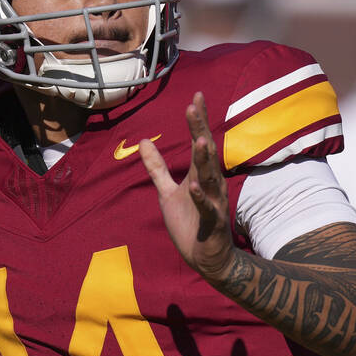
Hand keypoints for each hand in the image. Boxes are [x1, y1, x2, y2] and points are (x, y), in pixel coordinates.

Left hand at [139, 92, 234, 279]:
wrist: (207, 258)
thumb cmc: (189, 223)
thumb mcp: (167, 192)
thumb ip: (156, 167)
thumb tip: (142, 141)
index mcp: (199, 175)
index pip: (198, 142)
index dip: (197, 121)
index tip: (196, 96)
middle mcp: (210, 184)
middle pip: (205, 153)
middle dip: (199, 130)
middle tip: (194, 106)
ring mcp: (213, 202)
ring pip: (210, 177)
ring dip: (205, 160)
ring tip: (200, 140)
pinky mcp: (212, 222)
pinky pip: (207, 208)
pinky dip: (201, 197)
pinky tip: (194, 186)